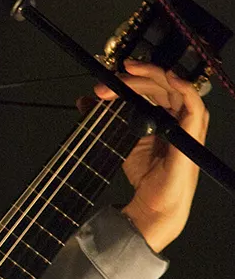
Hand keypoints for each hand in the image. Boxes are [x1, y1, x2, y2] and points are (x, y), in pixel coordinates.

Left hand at [93, 59, 208, 251]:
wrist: (152, 204)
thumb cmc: (144, 174)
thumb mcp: (119, 140)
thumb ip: (106, 119)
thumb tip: (84, 101)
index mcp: (164, 114)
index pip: (152, 86)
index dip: (130, 80)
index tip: (103, 84)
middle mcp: (178, 115)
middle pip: (161, 84)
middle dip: (133, 79)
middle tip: (106, 85)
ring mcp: (187, 123)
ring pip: (175, 88)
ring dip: (151, 77)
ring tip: (127, 75)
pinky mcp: (192, 134)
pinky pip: (195, 105)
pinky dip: (184, 88)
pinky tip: (170, 78)